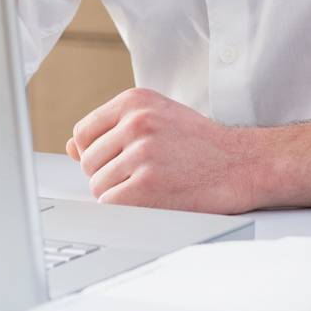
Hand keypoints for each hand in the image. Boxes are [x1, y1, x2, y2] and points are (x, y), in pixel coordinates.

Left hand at [66, 87, 258, 213]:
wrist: (239, 164)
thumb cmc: (198, 143)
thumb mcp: (156, 118)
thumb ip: (113, 129)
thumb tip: (70, 147)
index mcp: (135, 101)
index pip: (83, 132)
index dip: (95, 152)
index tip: (116, 161)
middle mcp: (136, 122)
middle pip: (87, 161)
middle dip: (106, 175)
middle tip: (137, 177)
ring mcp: (142, 153)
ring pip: (97, 185)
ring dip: (116, 194)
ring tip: (147, 187)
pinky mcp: (148, 185)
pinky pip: (110, 203)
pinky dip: (123, 209)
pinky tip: (148, 201)